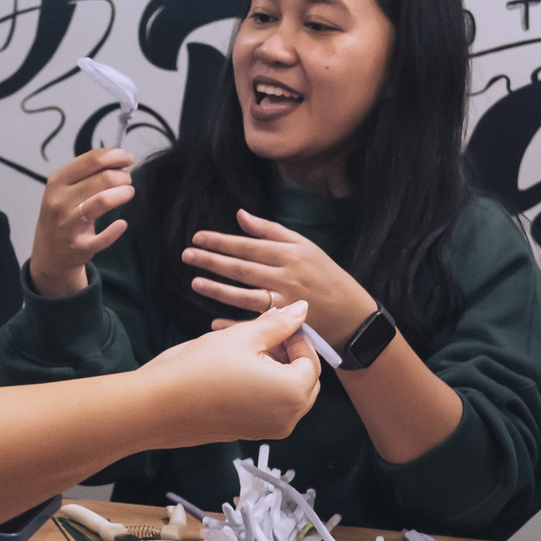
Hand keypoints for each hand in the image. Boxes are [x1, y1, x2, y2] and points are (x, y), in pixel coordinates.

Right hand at [29, 149, 135, 297]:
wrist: (49, 253)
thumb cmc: (62, 214)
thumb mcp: (65, 188)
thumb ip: (88, 170)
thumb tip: (117, 151)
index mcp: (57, 181)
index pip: (91, 160)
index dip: (115, 156)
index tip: (128, 158)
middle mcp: (60, 201)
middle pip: (103, 178)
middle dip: (123, 177)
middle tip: (127, 181)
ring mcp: (68, 224)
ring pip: (103, 200)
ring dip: (123, 193)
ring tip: (128, 193)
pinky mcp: (79, 246)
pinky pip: (104, 237)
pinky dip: (116, 229)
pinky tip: (121, 224)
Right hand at [137, 301, 321, 444]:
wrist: (159, 405)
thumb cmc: (201, 367)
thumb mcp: (243, 337)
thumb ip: (278, 324)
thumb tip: (301, 309)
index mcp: (293, 393)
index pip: (311, 360)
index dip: (295, 338)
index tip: (274, 324)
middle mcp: (288, 418)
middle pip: (304, 381)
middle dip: (289, 356)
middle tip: (261, 337)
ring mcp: (268, 431)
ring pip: (288, 395)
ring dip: (276, 371)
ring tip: (246, 352)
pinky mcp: (250, 434)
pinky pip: (270, 408)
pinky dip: (264, 389)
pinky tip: (236, 372)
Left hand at [181, 210, 374, 345]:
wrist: (353, 314)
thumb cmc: (326, 275)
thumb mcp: (305, 246)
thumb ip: (271, 231)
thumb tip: (240, 215)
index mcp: (289, 254)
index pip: (248, 245)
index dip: (221, 241)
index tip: (198, 237)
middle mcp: (286, 276)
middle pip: (242, 268)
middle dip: (212, 261)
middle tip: (187, 255)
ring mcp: (286, 302)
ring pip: (245, 296)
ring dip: (218, 290)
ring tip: (195, 283)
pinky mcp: (287, 325)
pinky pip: (256, 324)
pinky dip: (235, 325)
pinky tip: (214, 323)